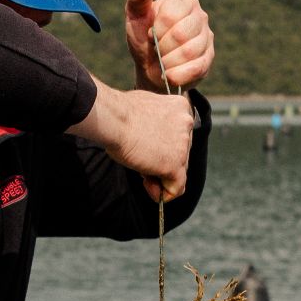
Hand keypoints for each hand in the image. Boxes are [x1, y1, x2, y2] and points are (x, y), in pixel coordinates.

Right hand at [74, 81, 194, 200]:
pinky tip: (150, 189)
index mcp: (180, 107)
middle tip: (142, 164)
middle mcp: (187, 124)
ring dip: (160, 177)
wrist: (113, 119)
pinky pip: (176, 187)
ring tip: (141, 172)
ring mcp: (183, 145)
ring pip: (179, 171)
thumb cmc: (120, 114)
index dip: (163, 148)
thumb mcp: (146, 113)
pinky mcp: (175, 164)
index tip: (147, 151)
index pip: (180, 136)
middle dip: (162, 163)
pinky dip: (164, 193)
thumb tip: (155, 145)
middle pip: (181, 154)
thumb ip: (158, 126)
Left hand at [124, 0, 213, 91]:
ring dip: (168, 62)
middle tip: (156, 50)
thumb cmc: (144, 36)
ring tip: (161, 62)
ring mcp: (207, 39)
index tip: (151, 34)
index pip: (172, 14)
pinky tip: (168, 75)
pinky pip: (197, 68)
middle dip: (162, 47)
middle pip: (182, 34)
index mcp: (185, 2)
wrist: (150, 66)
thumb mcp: (135, 17)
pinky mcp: (208, 60)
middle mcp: (201, 17)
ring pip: (189, 52)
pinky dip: (178, 74)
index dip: (157, 29)